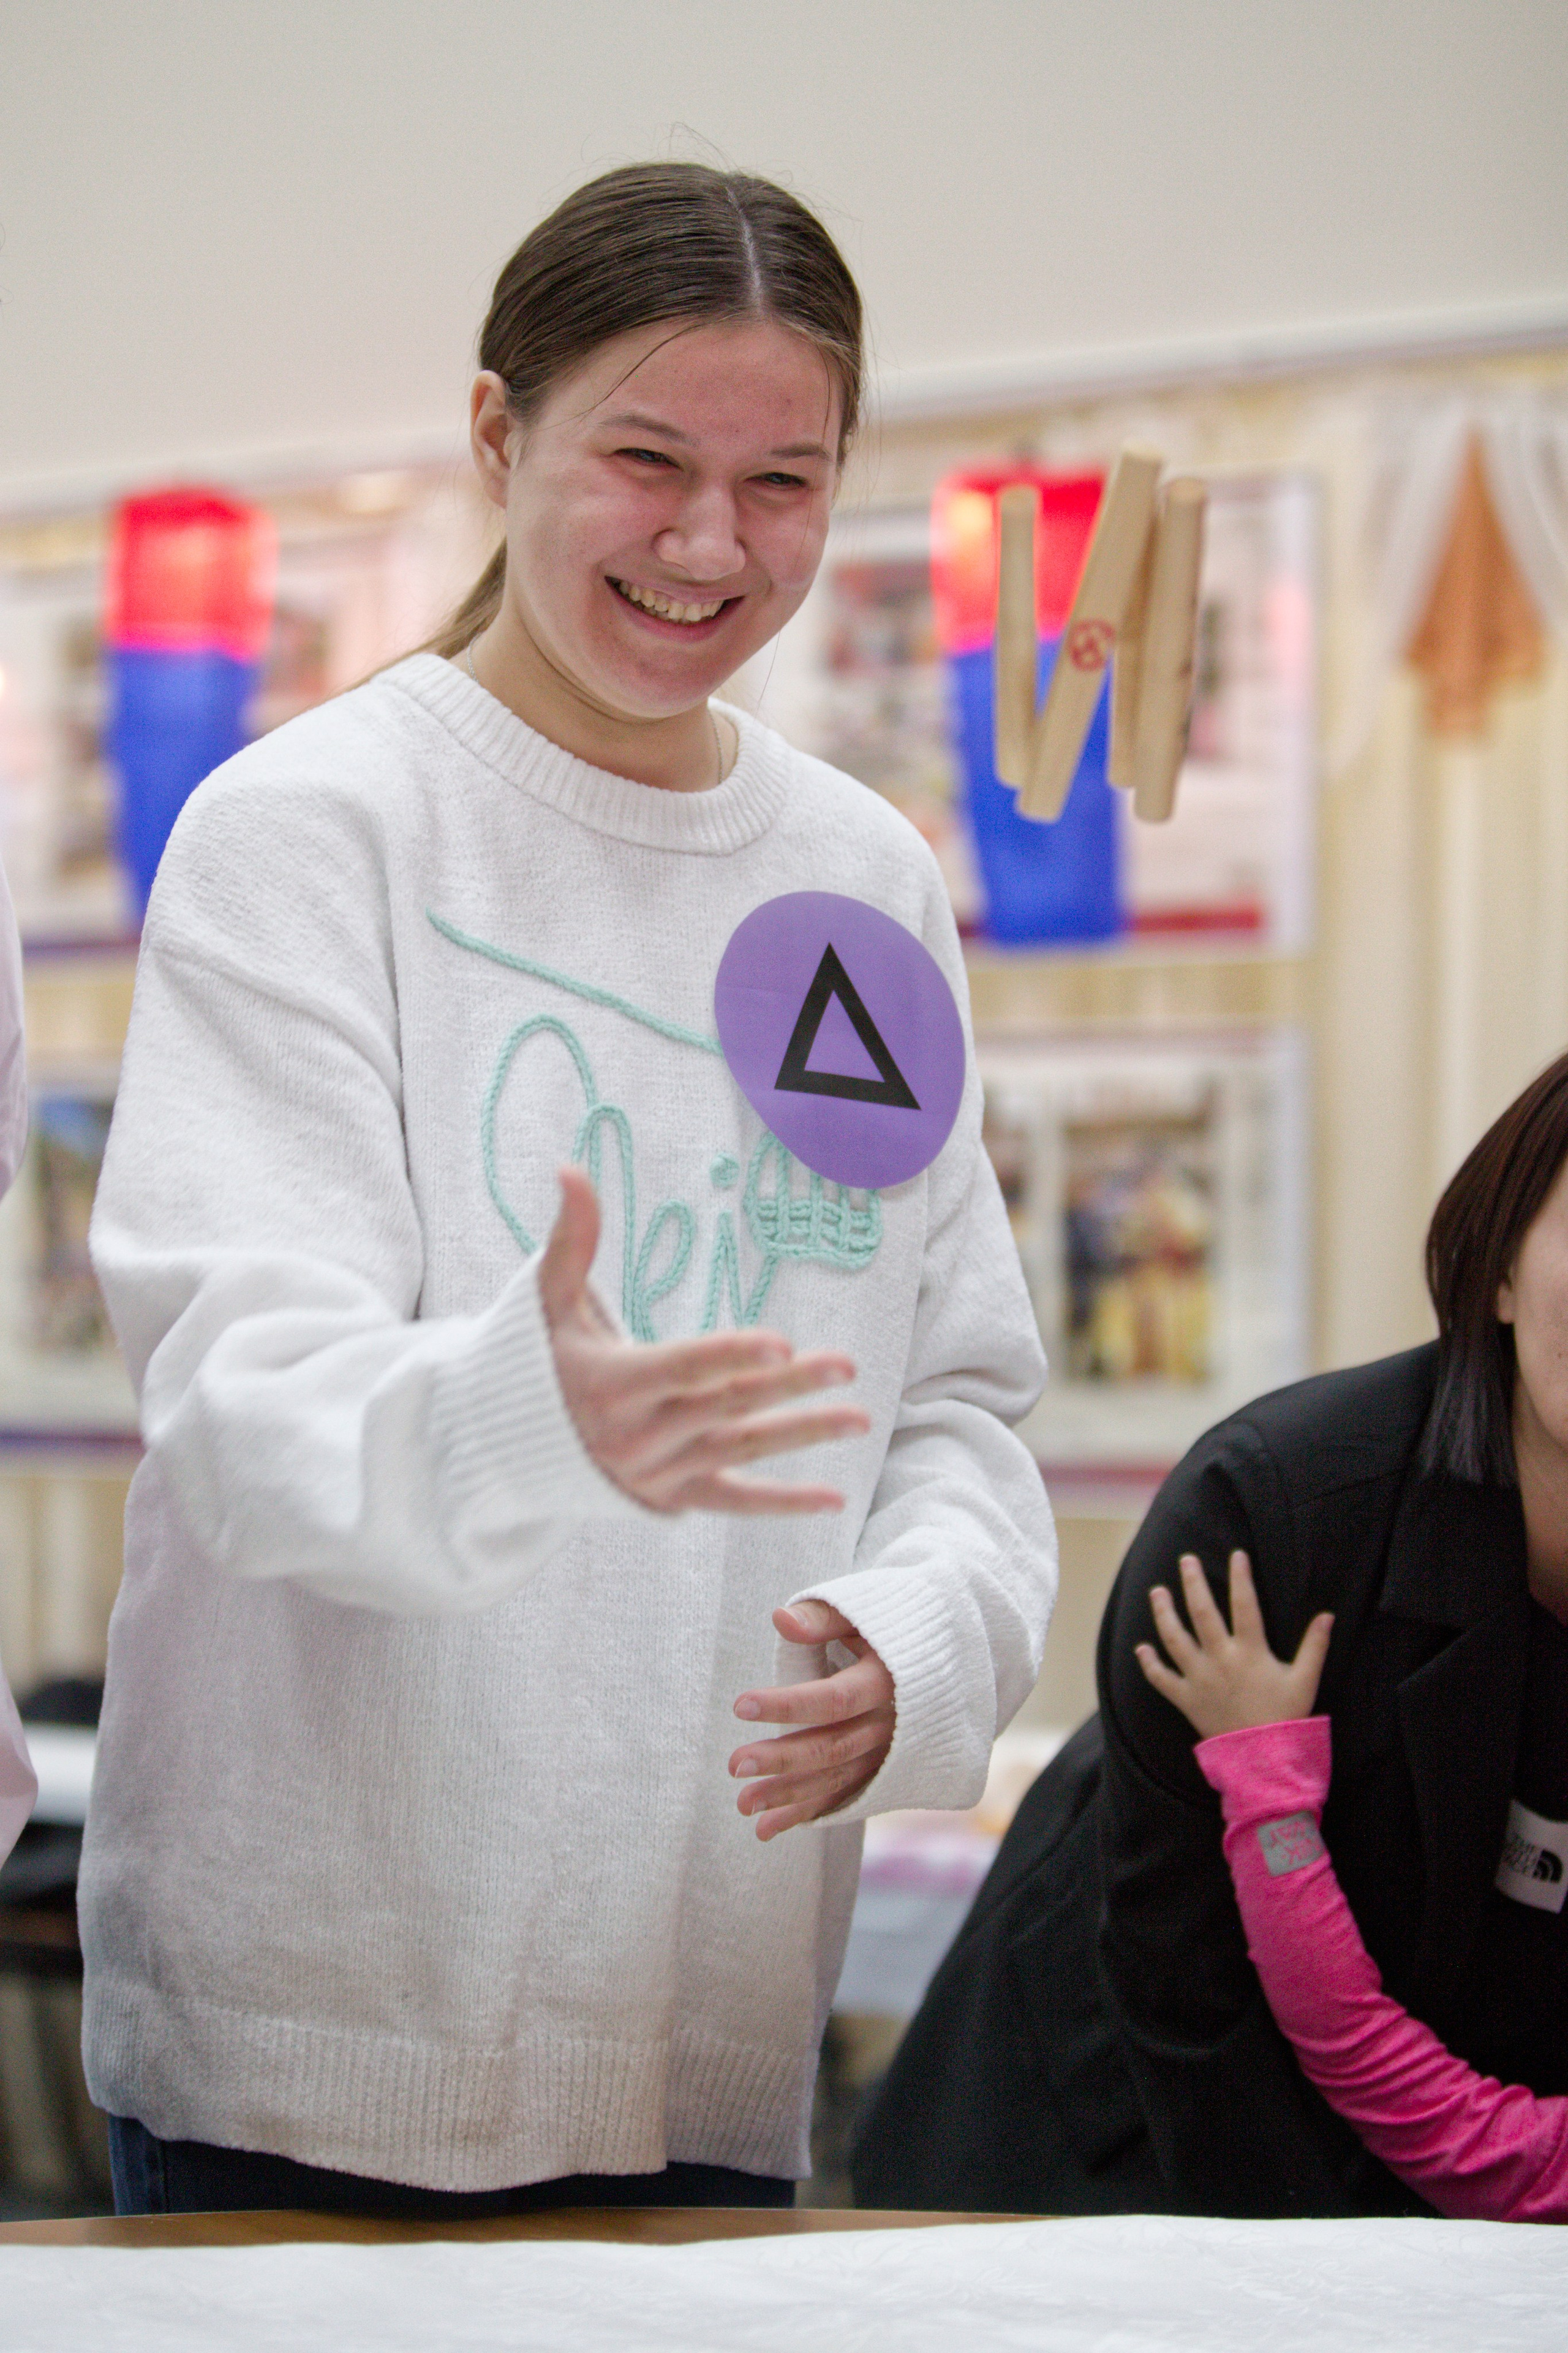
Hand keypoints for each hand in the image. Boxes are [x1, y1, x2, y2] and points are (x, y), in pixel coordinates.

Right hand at [538, 1168, 869, 1513]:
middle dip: (789, 1386)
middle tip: (845, 1365)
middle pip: (726, 1407)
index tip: (781, 1343)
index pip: (683, 1369)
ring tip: (860, 1417)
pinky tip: (832, 1500)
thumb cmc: (535, 1362)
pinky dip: (782, 1504)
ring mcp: (657, 1472)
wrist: (506, 1448)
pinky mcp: (669, 1498)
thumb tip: (571, 1167)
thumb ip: (570, 1238)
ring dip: (803, 1435)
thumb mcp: (547, 1301)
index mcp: (611, 1383)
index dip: (730, 1356)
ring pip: (740, 1451)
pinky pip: (733, 1503)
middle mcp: (637, 1435)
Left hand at [729, 1601, 894, 1839]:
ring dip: (788, 1795)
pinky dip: (808, 1813)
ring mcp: (889, 1754)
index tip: (740, 1705)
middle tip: (735, 1765)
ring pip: (835, 1779)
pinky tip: (769, 1827)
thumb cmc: (894, 1628)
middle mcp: (891, 1725)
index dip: (787, 1705)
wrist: (947, 1658)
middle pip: (831, 1748)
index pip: (833, 1700)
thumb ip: (823, 1618)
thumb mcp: (864, 1612)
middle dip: (781, 1759)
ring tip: (744, 1805)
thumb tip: (781, 1619)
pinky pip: (844, 1797)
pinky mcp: (884, 1772)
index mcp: (886, 1682)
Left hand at [1135, 1549, 1333, 1739]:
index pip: (1245, 1605)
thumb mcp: (1305, 1680)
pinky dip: (1149, 1664)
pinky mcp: (1186, 1699)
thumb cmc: (1286, 1717)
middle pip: (1202, 1613)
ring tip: (1157, 1592)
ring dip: (1163, 1613)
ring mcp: (1200, 1679)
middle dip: (1192, 1583)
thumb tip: (1327, 1615)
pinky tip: (1141, 1648)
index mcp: (1251, 1652)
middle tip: (1185, 1559)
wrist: (1264, 1759)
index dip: (1241, 1578)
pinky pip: (1162, 1680)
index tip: (1236, 1555)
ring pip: (1175, 1639)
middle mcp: (1221, 1660)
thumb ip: (1315, 1646)